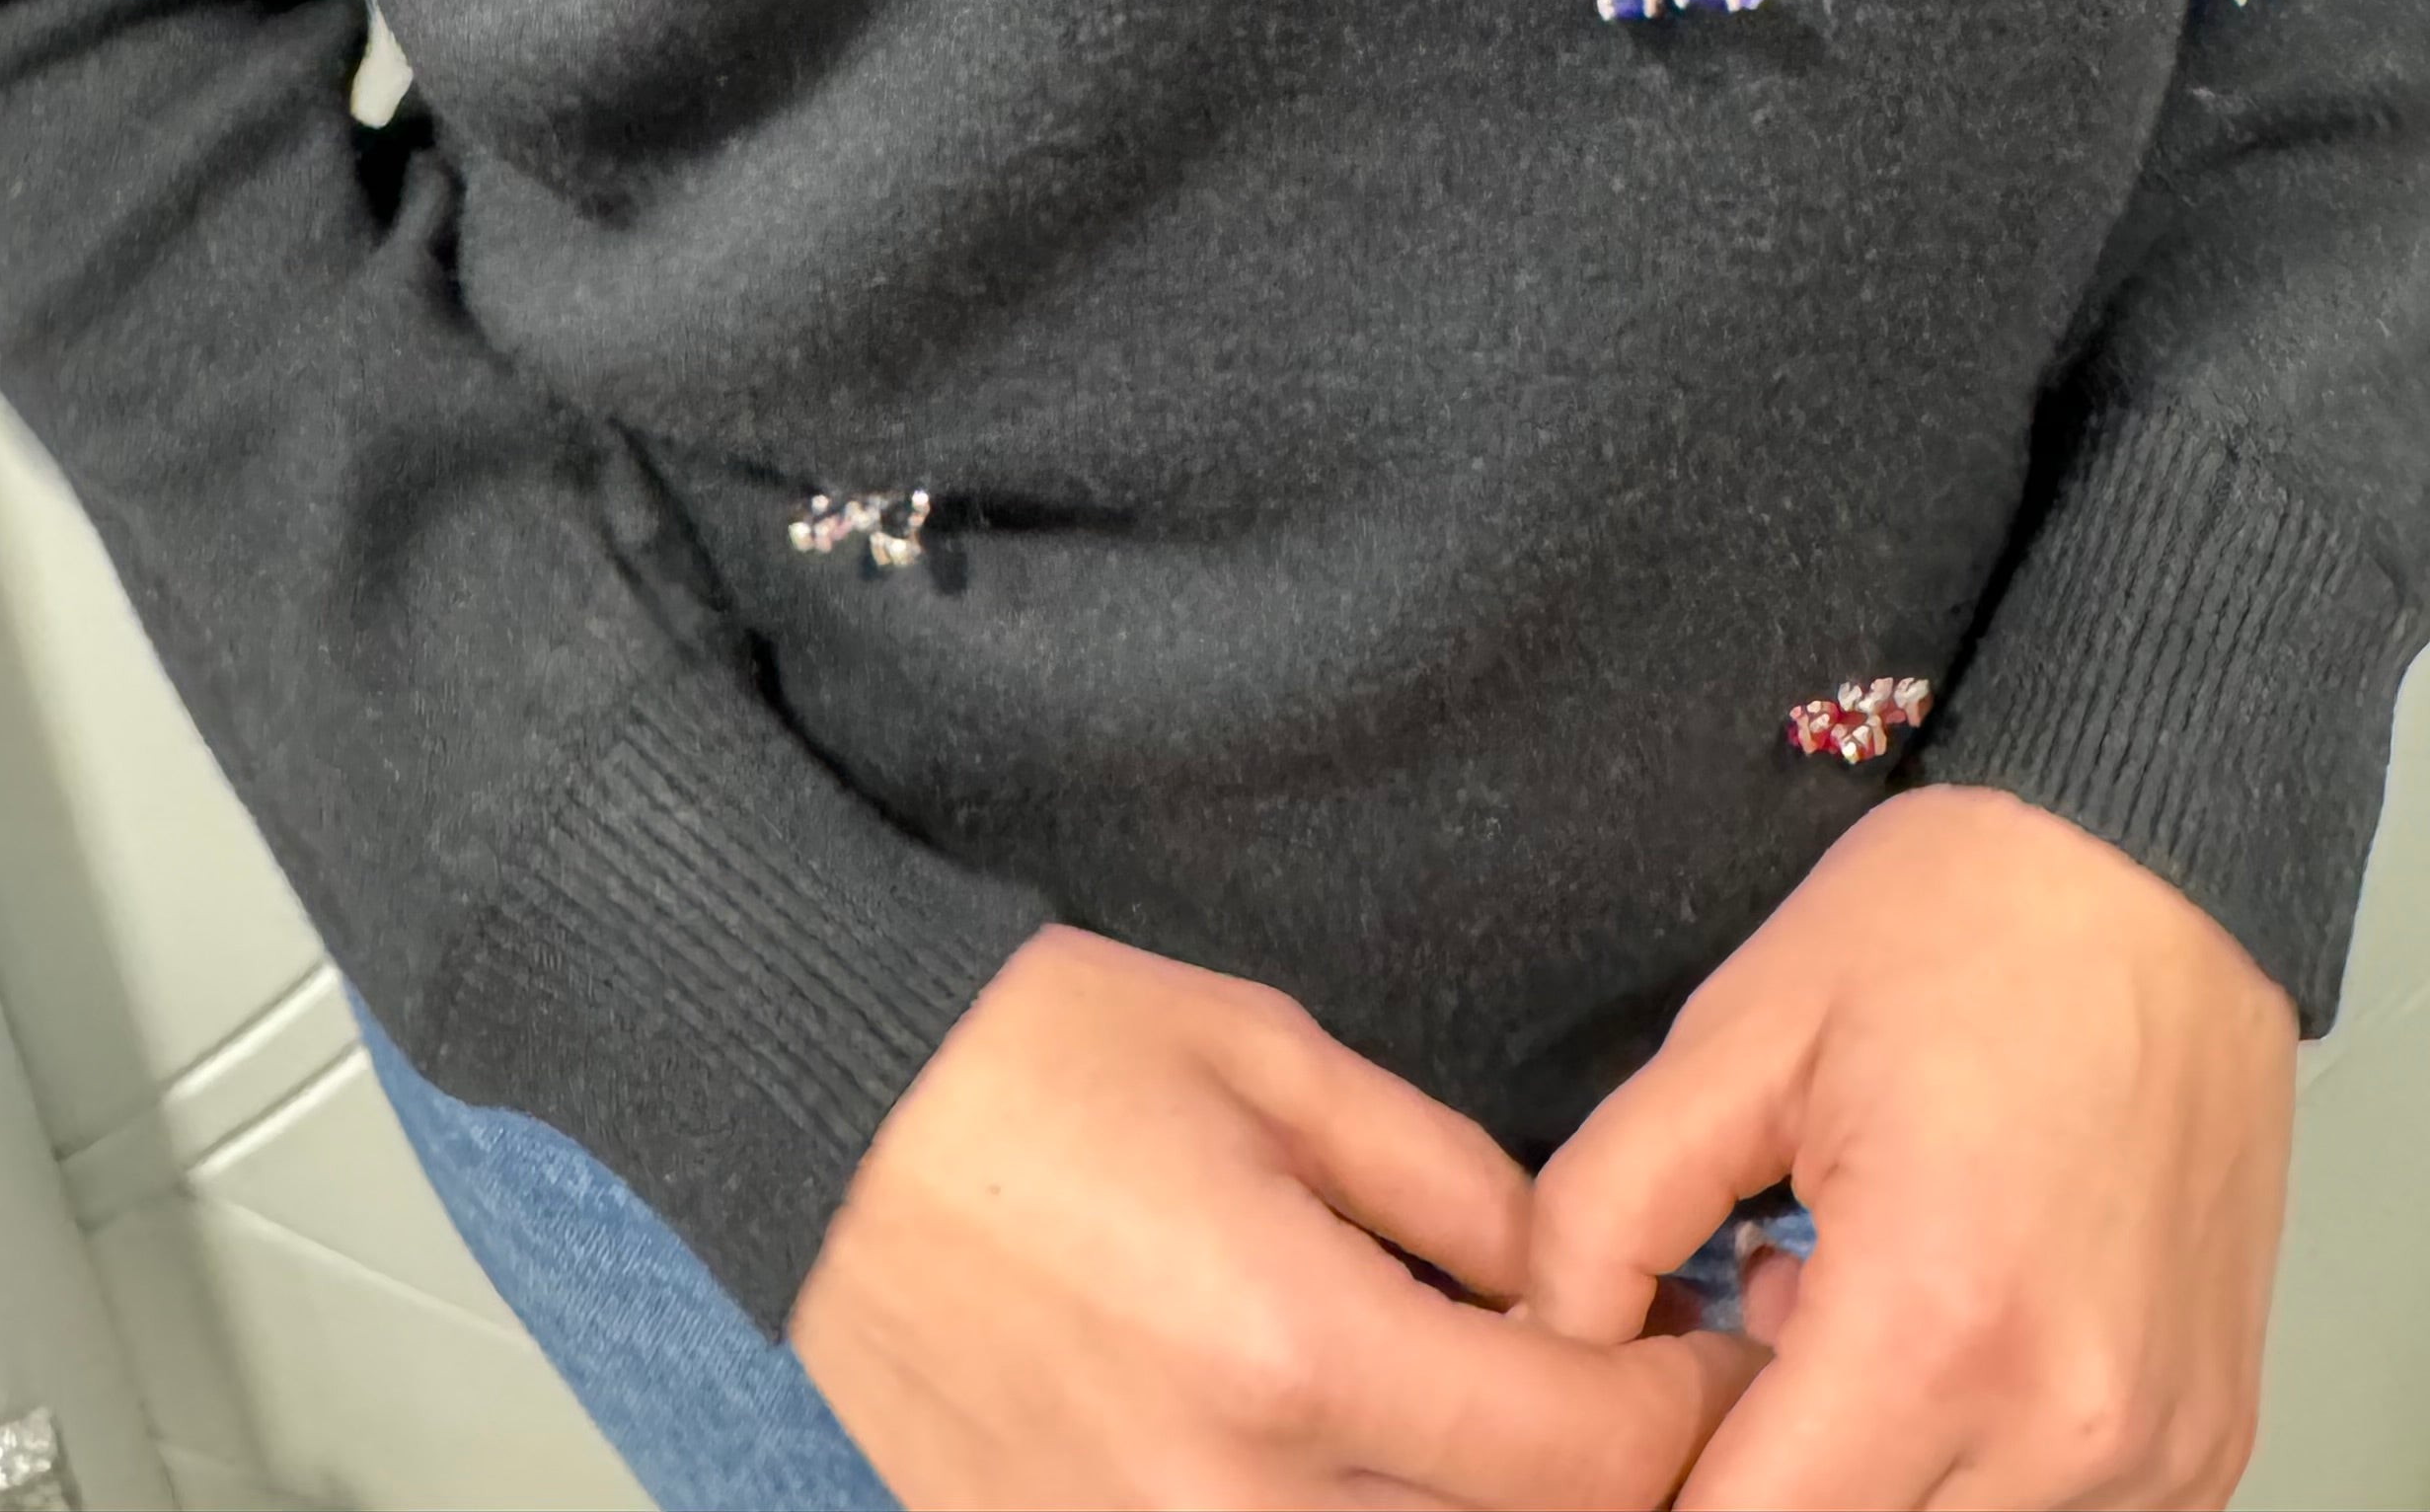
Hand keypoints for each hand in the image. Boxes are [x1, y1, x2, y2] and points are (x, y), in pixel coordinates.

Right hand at [788, 923, 1760, 1511]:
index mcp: (1295, 1351)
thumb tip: (1569, 1278)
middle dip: (1591, 1477)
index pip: (1578, 1460)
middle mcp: (1231, 1505)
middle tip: (1604, 1387)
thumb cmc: (1039, 1059)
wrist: (820, 1119)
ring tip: (1478, 1411)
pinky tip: (1355, 1450)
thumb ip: (1451, 1182)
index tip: (1705, 1354)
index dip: (1679, 1409)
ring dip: (1465, 1505)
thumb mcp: (1273, 1060)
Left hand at [1522, 784, 2300, 1509]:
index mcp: (1932, 1329)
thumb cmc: (1957, 925)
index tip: (1634, 1408)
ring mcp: (2158, 1457)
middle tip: (1736, 1333)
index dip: (1660, 1484)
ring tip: (1841, 1313)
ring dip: (1868, 1474)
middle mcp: (2065, 1432)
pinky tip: (1937, 1335)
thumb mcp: (1734, 1038)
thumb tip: (1548, 1341)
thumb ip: (1608, 1212)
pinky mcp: (2208, 1448)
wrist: (2157, 866)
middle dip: (1761, 1474)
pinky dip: (1969, 1467)